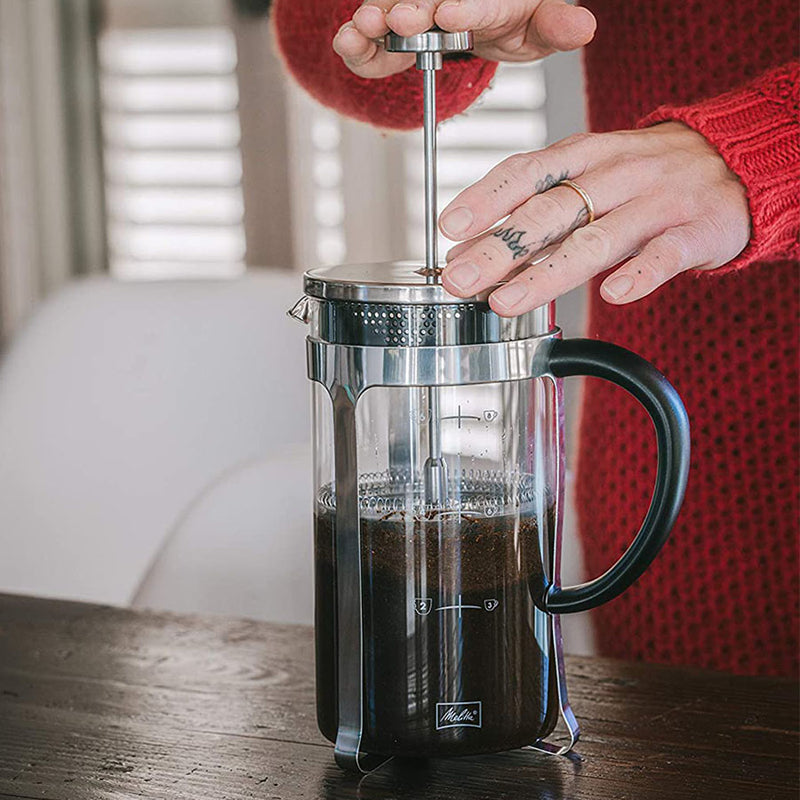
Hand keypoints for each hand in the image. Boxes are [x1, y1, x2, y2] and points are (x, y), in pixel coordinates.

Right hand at [332, 0, 595, 78]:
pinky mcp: (389, 26)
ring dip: (374, 20)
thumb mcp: (537, 27)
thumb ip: (555, 27)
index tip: (450, 13)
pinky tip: (346, 43)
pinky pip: (369, 36)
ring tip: (363, 27)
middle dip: (413, 9)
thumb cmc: (510, 19)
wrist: (475, 19)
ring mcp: (414, 7)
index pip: (479, 3)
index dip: (464, 8)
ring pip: (389, 11)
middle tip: (404, 18)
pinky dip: (356, 44)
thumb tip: (583, 27)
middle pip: (426, 1)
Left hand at [438, 123, 750, 315]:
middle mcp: (617, 174)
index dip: (487, 199)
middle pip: (551, 210)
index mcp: (586, 156)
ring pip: (598, 238)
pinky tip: (613, 296)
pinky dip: (640, 274)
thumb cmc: (644, 177)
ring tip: (507, 301)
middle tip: (460, 277)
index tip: (449, 228)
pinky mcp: (696, 231)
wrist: (734, 163)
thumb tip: (469, 247)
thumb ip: (533, 213)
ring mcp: (657, 202)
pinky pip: (666, 254)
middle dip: (500, 247)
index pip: (528, 172)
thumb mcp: (588, 177)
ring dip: (547, 272)